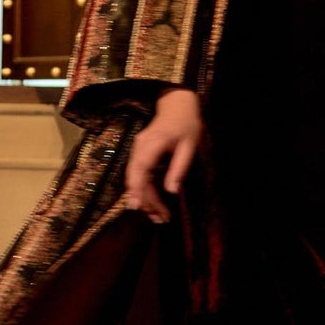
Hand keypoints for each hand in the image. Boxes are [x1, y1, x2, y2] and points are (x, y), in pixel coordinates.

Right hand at [124, 88, 201, 223]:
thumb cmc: (186, 124)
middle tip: (160, 220)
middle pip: (135, 178)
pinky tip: (155, 204)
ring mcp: (137, 151)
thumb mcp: (189, 146)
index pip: (139, 169)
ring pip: (135, 179)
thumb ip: (179, 167)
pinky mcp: (140, 155)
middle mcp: (139, 148)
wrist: (176, 104)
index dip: (136, 188)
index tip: (135, 206)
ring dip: (145, 199)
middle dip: (145, 201)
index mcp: (152, 144)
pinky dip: (145, 190)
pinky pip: (139, 175)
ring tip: (159, 217)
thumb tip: (171, 191)